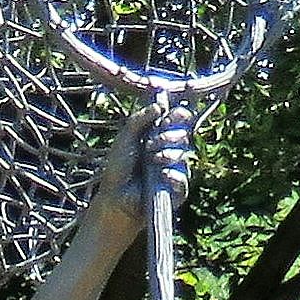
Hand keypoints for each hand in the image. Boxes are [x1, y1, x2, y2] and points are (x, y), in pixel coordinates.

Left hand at [91, 109, 194, 231]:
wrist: (116, 195)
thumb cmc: (119, 167)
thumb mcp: (125, 137)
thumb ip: (140, 119)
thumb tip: (159, 105)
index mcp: (159, 134)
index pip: (178, 119)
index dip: (177, 115)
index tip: (167, 116)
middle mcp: (169, 149)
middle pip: (183, 134)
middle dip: (167, 136)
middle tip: (150, 144)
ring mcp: (175, 168)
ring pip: (183, 153)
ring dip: (166, 154)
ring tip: (151, 161)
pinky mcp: (177, 188)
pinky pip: (183, 177)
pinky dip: (173, 174)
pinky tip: (162, 175)